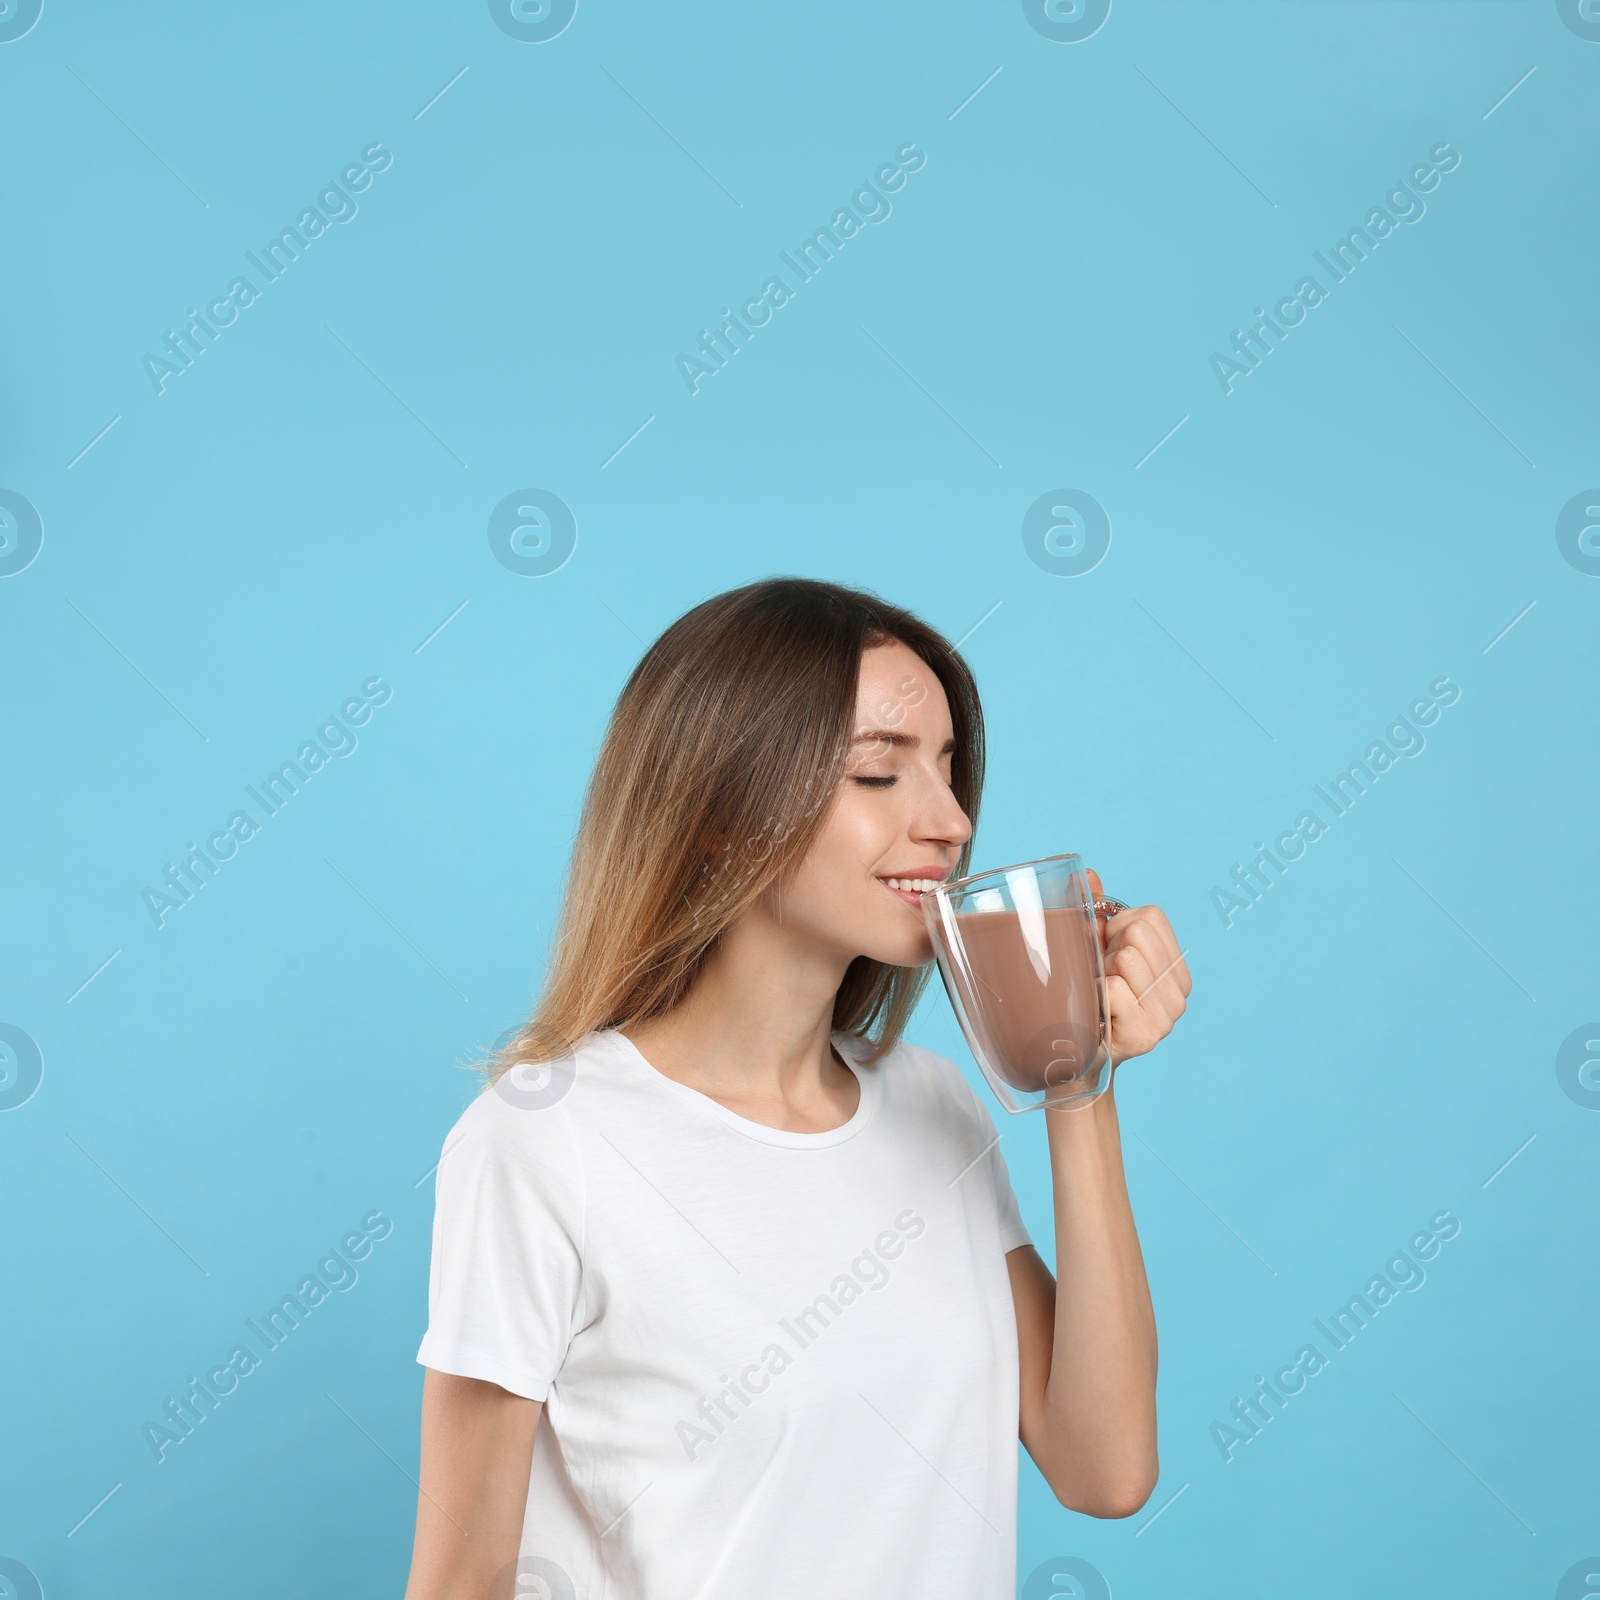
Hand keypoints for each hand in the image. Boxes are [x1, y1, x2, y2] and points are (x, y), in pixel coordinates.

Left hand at [1088, 869, 1189, 1063]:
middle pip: (1136, 934)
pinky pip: (1114, 990)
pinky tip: (1096, 1013)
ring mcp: (1167, 1016)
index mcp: (1175, 967)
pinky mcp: (1147, 1035)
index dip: (1117, 929)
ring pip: (1125, 959)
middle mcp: (1180, 992)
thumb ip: (1094, 910)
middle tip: (1101, 979)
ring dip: (1099, 973)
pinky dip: (1095, 995)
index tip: (1107, 954)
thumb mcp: (1091, 949)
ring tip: (1098, 996)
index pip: (1150, 917)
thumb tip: (1086, 872)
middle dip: (1107, 951)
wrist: (1070, 1057)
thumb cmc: (1083, 997)